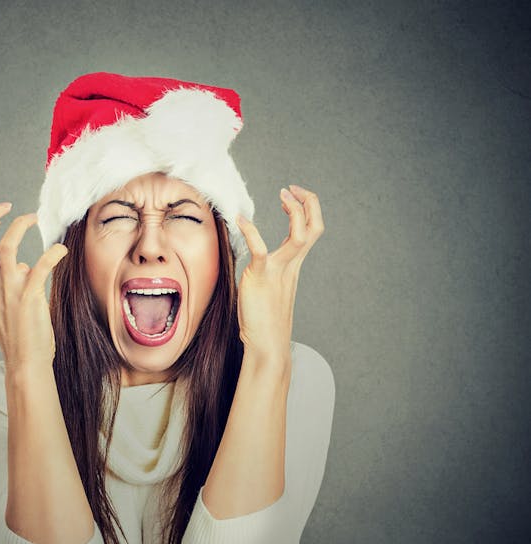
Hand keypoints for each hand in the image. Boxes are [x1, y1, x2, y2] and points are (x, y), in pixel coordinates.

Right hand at [0, 203, 67, 379]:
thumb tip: (24, 265)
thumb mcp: (10, 302)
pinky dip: (51, 253)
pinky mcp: (29, 299)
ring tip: (35, 218)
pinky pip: (39, 267)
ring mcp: (10, 291)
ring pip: (7, 248)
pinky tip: (61, 250)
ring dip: (19, 226)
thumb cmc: (22, 333)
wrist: (27, 363)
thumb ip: (12, 281)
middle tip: (7, 207)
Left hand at [235, 184, 324, 377]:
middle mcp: (292, 264)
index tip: (291, 196)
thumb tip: (259, 259)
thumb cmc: (264, 318)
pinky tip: (240, 218)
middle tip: (291, 188)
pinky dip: (251, 230)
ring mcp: (279, 270)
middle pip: (314, 227)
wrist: (266, 343)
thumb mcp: (270, 285)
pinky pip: (260, 248)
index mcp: (294, 264)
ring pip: (300, 235)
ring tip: (282, 194)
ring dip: (294, 210)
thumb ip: (269, 269)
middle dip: (308, 202)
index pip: (312, 229)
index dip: (306, 209)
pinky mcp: (262, 276)